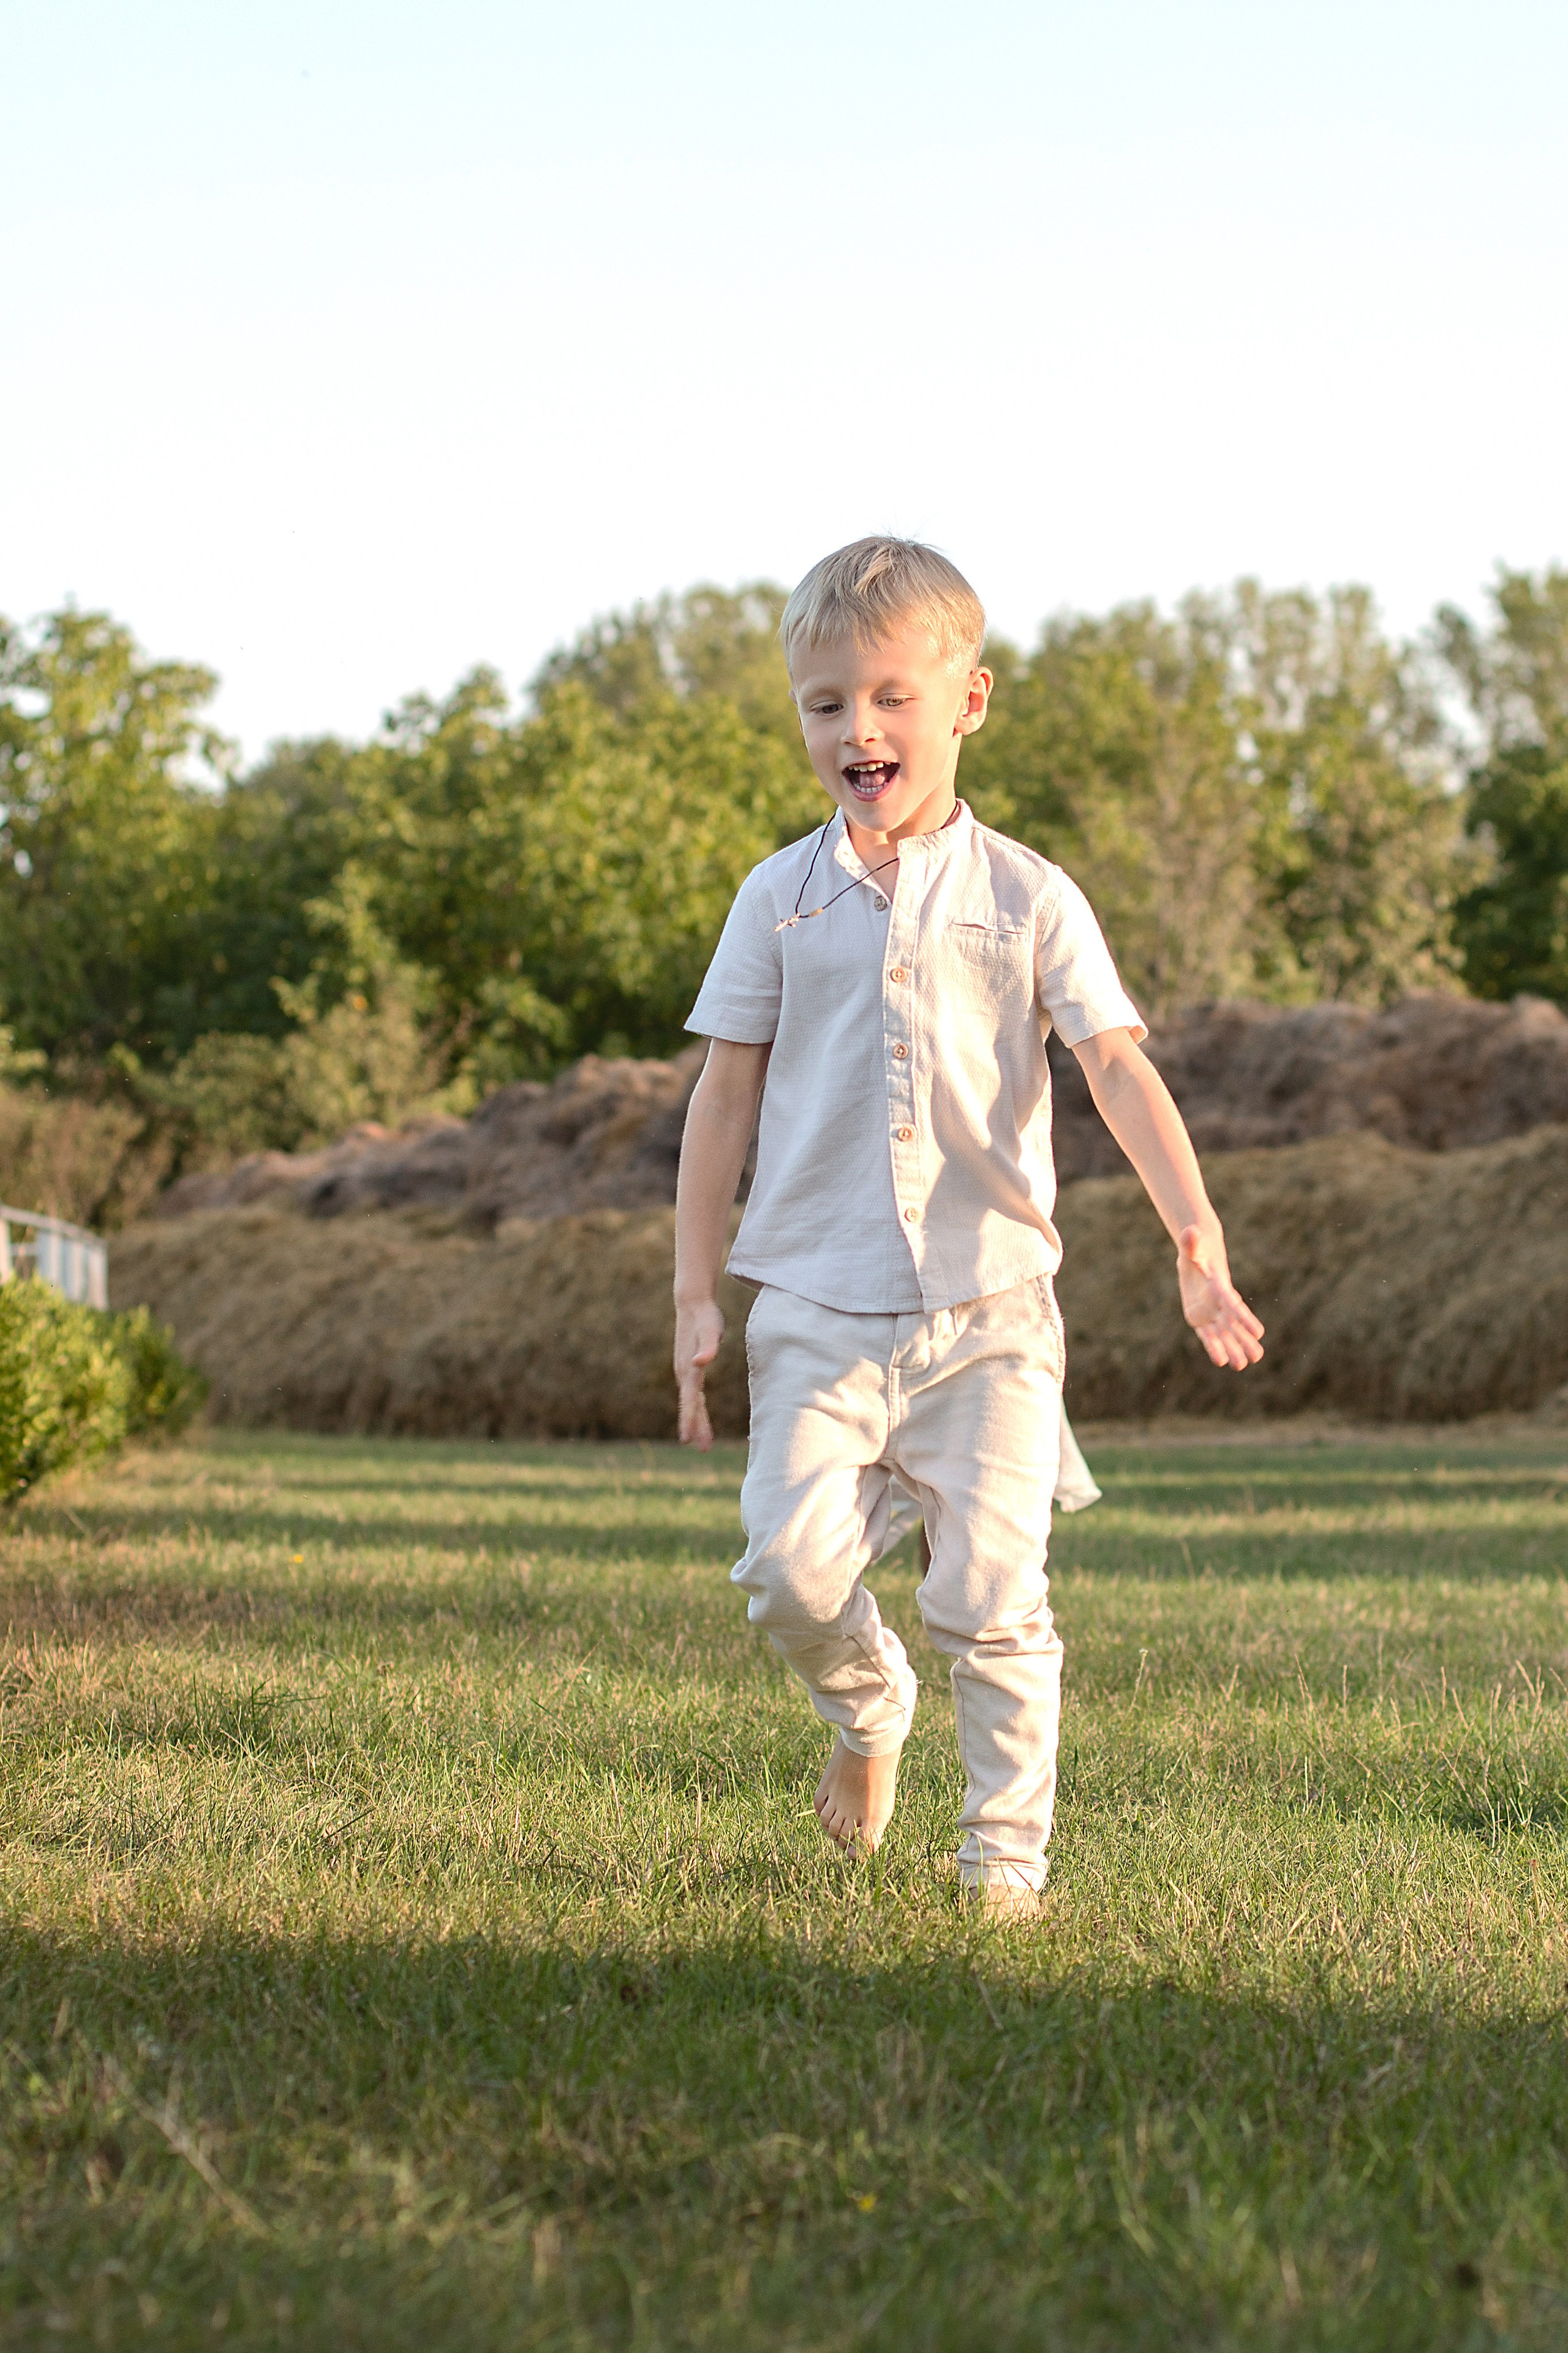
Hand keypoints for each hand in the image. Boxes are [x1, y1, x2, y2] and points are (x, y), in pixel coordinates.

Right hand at [674, 1299, 724, 1448]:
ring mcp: (685, 1371)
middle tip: (702, 1448)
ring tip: (704, 1442)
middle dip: (695, 1427)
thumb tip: (701, 1362)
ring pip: (691, 1402)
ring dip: (696, 1421)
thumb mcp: (711, 1330)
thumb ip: (708, 1346)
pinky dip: (697, 1409)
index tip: (688, 1439)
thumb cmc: (705, 1316)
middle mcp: (684, 1372)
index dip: (690, 1419)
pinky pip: (694, 1395)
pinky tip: (702, 1418)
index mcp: (688, 1368)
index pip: (689, 1399)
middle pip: (690, 1405)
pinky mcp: (690, 1368)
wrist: (693, 1303)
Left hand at [1176, 1225, 1264, 1369]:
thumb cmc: (1196, 1252)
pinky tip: (1220, 1361)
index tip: (1259, 1332)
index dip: (1245, 1318)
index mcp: (1219, 1287)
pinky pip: (1206, 1335)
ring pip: (1223, 1334)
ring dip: (1231, 1348)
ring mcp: (1210, 1313)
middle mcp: (1219, 1303)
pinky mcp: (1199, 1319)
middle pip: (1233, 1324)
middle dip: (1243, 1339)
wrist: (1197, 1259)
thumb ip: (1190, 1242)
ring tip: (1242, 1365)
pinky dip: (1212, 1347)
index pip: (1233, 1304)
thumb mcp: (1191, 1247)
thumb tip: (1189, 1231)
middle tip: (1258, 1355)